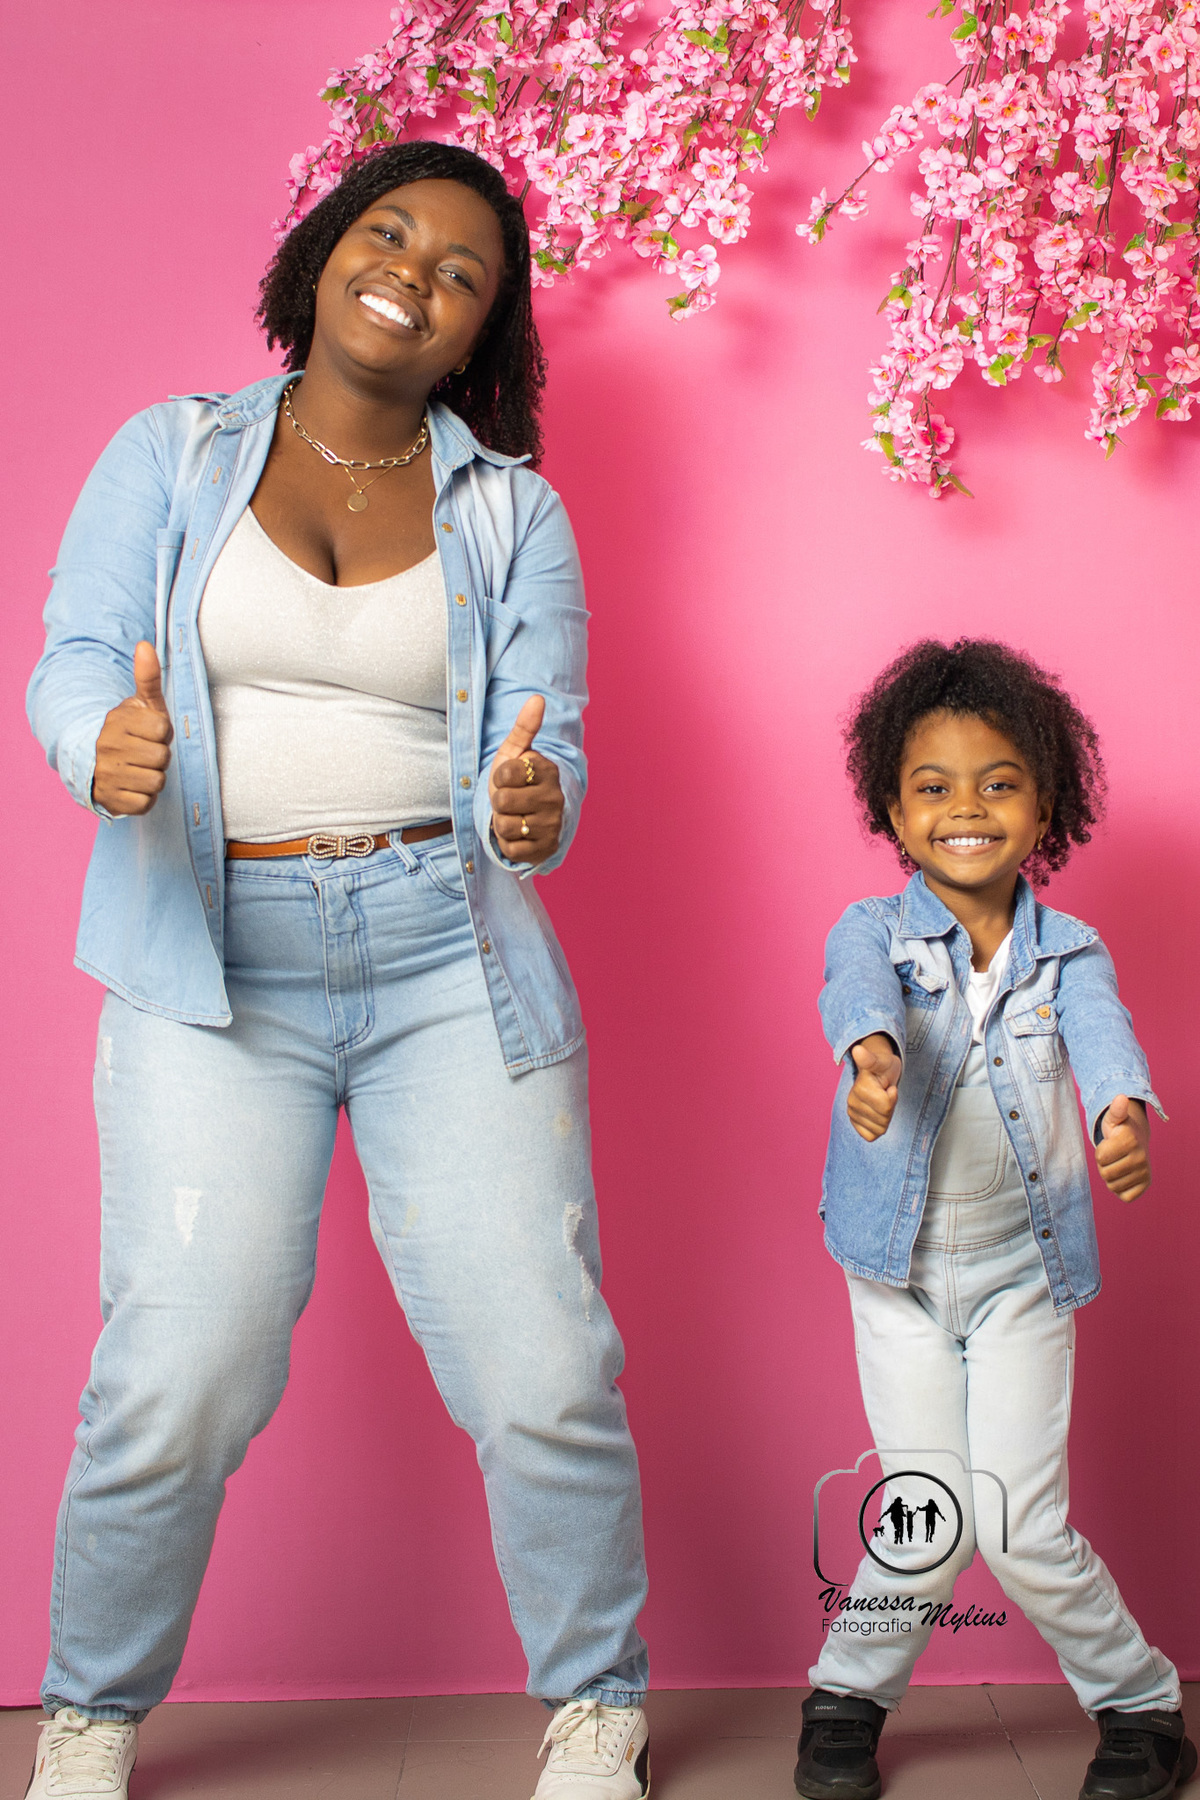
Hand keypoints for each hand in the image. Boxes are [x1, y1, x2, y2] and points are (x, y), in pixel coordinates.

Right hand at [92, 641, 173, 815]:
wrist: (94, 762)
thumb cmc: (128, 731)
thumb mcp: (140, 704)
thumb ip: (148, 677)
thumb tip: (145, 645)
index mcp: (117, 722)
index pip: (162, 730)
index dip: (162, 733)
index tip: (149, 733)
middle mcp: (107, 748)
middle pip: (162, 757)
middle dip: (159, 756)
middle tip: (144, 752)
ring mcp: (107, 775)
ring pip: (156, 781)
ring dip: (154, 778)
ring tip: (140, 768)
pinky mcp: (110, 800)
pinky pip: (145, 803)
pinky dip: (145, 798)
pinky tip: (134, 786)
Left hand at [488, 696, 563, 867]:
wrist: (526, 815)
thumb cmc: (516, 781)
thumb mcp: (514, 753)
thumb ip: (524, 727)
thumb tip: (537, 698)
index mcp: (548, 770)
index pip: (504, 773)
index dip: (498, 778)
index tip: (508, 779)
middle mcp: (555, 798)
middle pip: (502, 801)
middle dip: (498, 803)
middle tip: (509, 801)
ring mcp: (553, 825)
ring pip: (506, 826)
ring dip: (502, 824)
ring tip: (513, 817)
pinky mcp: (547, 849)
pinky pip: (512, 849)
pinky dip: (507, 844)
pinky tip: (518, 835)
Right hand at [847, 1034, 901, 1141]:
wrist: (878, 1072)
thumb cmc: (883, 1066)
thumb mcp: (882, 1060)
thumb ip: (870, 1059)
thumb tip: (858, 1050)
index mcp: (859, 1090)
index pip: (886, 1107)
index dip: (893, 1096)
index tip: (888, 1086)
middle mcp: (852, 1103)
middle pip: (883, 1120)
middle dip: (890, 1107)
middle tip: (885, 1093)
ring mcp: (852, 1114)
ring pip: (879, 1129)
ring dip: (886, 1117)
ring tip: (882, 1101)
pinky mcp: (855, 1123)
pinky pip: (871, 1136)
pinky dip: (878, 1127)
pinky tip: (877, 1113)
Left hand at [1095, 1095, 1150, 1200]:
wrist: (1137, 1140)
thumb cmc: (1119, 1130)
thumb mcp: (1113, 1118)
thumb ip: (1115, 1110)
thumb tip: (1121, 1097)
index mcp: (1130, 1140)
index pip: (1100, 1158)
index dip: (1100, 1152)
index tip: (1108, 1145)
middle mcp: (1141, 1157)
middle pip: (1105, 1174)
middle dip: (1104, 1165)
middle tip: (1112, 1156)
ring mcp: (1145, 1173)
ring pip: (1113, 1186)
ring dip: (1111, 1177)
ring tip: (1117, 1164)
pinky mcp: (1145, 1185)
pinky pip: (1124, 1196)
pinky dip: (1120, 1188)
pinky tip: (1123, 1175)